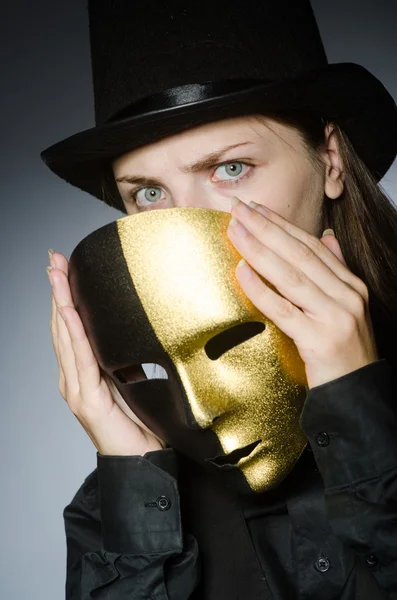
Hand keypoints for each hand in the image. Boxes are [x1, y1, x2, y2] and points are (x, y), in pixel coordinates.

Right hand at [47, 250, 163, 454]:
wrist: (142, 459)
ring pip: (65, 337)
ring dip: (60, 303)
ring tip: (56, 274)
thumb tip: (129, 327)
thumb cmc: (138, 422)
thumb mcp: (130, 378)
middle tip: (53, 260)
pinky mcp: (86, 400)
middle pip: (61, 326)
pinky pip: (80, 359)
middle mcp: (72, 378)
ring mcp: (75, 389)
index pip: (69, 328)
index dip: (63, 297)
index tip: (61, 268)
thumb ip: (121, 357)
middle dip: (57, 290)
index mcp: (82, 372)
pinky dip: (72, 333)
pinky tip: (68, 311)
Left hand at [226, 198, 378, 388]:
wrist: (355, 391)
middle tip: (239, 209)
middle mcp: (346, 296)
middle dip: (266, 228)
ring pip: (290, 276)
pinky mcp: (319, 340)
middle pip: (299, 254)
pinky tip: (241, 271)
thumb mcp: (345, 305)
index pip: (312, 246)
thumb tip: (326, 236)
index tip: (256, 208)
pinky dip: (260, 289)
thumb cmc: (343, 349)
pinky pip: (283, 310)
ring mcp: (335, 316)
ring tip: (235, 231)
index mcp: (351, 285)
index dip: (282, 225)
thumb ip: (335, 270)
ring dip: (259, 250)